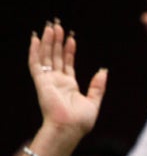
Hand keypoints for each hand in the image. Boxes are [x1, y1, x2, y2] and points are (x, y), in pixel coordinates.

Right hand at [29, 20, 106, 141]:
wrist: (69, 129)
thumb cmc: (80, 121)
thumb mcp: (94, 102)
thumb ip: (98, 86)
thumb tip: (103, 70)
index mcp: (69, 86)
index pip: (67, 63)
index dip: (68, 50)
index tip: (71, 38)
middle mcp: (57, 81)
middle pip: (55, 56)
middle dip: (56, 41)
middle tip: (57, 25)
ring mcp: (48, 81)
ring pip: (46, 56)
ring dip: (48, 42)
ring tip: (50, 27)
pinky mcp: (41, 82)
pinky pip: (35, 64)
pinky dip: (35, 51)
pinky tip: (35, 39)